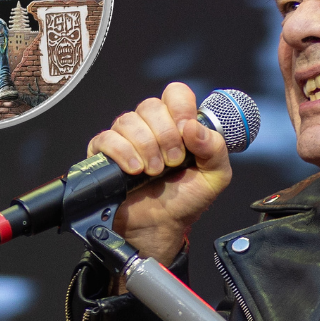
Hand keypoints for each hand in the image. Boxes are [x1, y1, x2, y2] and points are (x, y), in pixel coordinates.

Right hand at [86, 82, 231, 279]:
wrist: (161, 227)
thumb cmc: (186, 200)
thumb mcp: (215, 175)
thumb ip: (215, 148)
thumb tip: (193, 126)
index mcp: (178, 124)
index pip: (175, 93)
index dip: (180, 107)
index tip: (186, 133)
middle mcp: (151, 126)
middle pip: (150, 105)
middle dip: (166, 136)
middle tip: (173, 162)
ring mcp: (126, 138)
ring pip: (128, 120)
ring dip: (146, 147)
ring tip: (154, 171)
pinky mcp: (104, 154)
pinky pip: (106, 138)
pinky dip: (123, 153)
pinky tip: (134, 170)